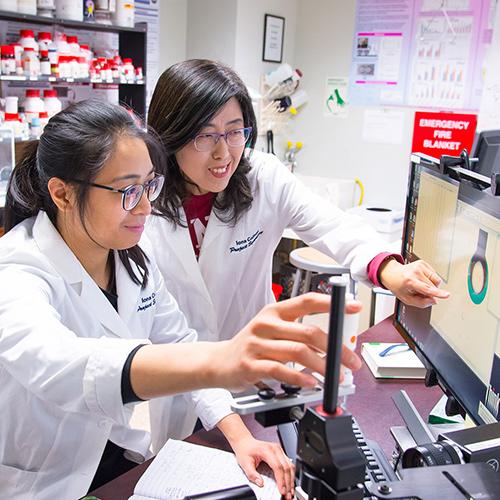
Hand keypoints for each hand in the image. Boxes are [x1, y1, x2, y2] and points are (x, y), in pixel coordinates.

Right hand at [217, 293, 361, 390]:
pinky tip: (311, 383)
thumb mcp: (273, 331)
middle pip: (309, 332)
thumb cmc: (252, 346)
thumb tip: (335, 343)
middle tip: (351, 362)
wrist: (219, 362)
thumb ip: (299, 333)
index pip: (307, 301)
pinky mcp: (250, 364)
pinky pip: (280, 370)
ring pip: (298, 352)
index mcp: (275, 311)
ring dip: (323, 366)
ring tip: (335, 377)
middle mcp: (266, 324)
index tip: (353, 307)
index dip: (333, 304)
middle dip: (336, 349)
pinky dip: (300, 378)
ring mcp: (257, 344)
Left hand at [231, 435, 293, 498]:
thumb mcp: (245, 463)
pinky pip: (289, 464)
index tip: (282, 490)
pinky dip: (290, 475)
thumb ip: (252, 474)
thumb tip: (260, 483)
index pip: (277, 466)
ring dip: (291, 479)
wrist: (245, 442)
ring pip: (290, 465)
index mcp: (266, 450)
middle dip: (288, 483)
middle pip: (286, 467)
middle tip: (288, 495)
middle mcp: (275, 449)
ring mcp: (279, 450)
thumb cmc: (245, 450)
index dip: (281, 480)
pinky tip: (289, 483)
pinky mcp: (280, 453)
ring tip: (290, 491)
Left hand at [379, 259, 449, 307]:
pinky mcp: (423, 263)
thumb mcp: (406, 299)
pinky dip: (430, 279)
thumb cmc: (398, 286)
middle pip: (434, 286)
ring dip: (431, 285)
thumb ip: (421, 303)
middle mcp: (415, 272)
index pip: (426, 289)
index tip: (447, 295)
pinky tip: (420, 279)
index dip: (437, 293)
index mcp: (409, 281)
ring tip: (420, 284)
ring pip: (437, 280)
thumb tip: (434, 300)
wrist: (392, 273)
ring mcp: (419, 266)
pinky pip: (434, 275)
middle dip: (431, 292)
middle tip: (419, 291)